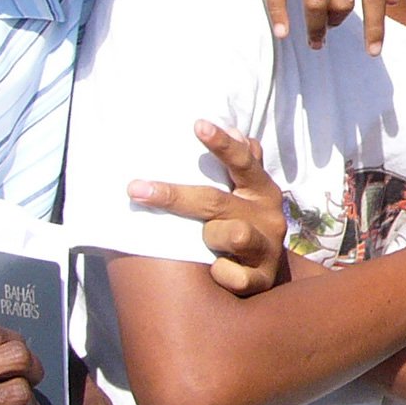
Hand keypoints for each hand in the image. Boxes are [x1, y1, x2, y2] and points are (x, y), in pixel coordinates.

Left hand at [126, 119, 290, 295]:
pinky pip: (234, 276)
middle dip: (174, 196)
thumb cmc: (243, 224)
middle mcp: (269, 215)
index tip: (197, 125)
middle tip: (136, 189)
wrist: (266, 273)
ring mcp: (268, 247)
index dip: (222, 144)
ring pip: (233, 235)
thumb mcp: (246, 194)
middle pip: (215, 201)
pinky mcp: (263, 279)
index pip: (242, 161)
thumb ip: (242, 164)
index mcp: (262, 190)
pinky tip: (218, 271)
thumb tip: (237, 131)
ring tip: (208, 244)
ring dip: (211, 239)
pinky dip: (221, 273)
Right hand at [250, 0, 398, 52]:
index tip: (373, 52)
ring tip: (314, 39)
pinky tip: (282, 31)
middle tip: (330, 29)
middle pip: (342, 1)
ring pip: (314, 0)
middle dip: (337, 23)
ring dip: (315, 27)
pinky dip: (279, 14)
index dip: (376, 26)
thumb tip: (392, 0)